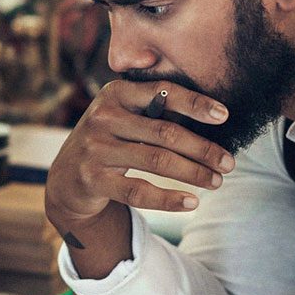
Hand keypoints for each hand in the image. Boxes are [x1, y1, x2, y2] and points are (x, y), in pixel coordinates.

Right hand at [45, 79, 233, 234]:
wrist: (66, 178)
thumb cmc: (108, 141)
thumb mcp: (122, 116)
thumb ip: (153, 111)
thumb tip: (212, 118)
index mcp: (115, 93)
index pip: (162, 92)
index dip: (195, 103)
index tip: (224, 115)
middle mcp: (102, 117)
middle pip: (164, 132)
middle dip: (202, 148)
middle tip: (229, 162)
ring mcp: (95, 148)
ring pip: (156, 161)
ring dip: (193, 173)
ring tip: (216, 181)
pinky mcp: (92, 179)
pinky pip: (138, 191)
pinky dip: (168, 198)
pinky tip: (192, 202)